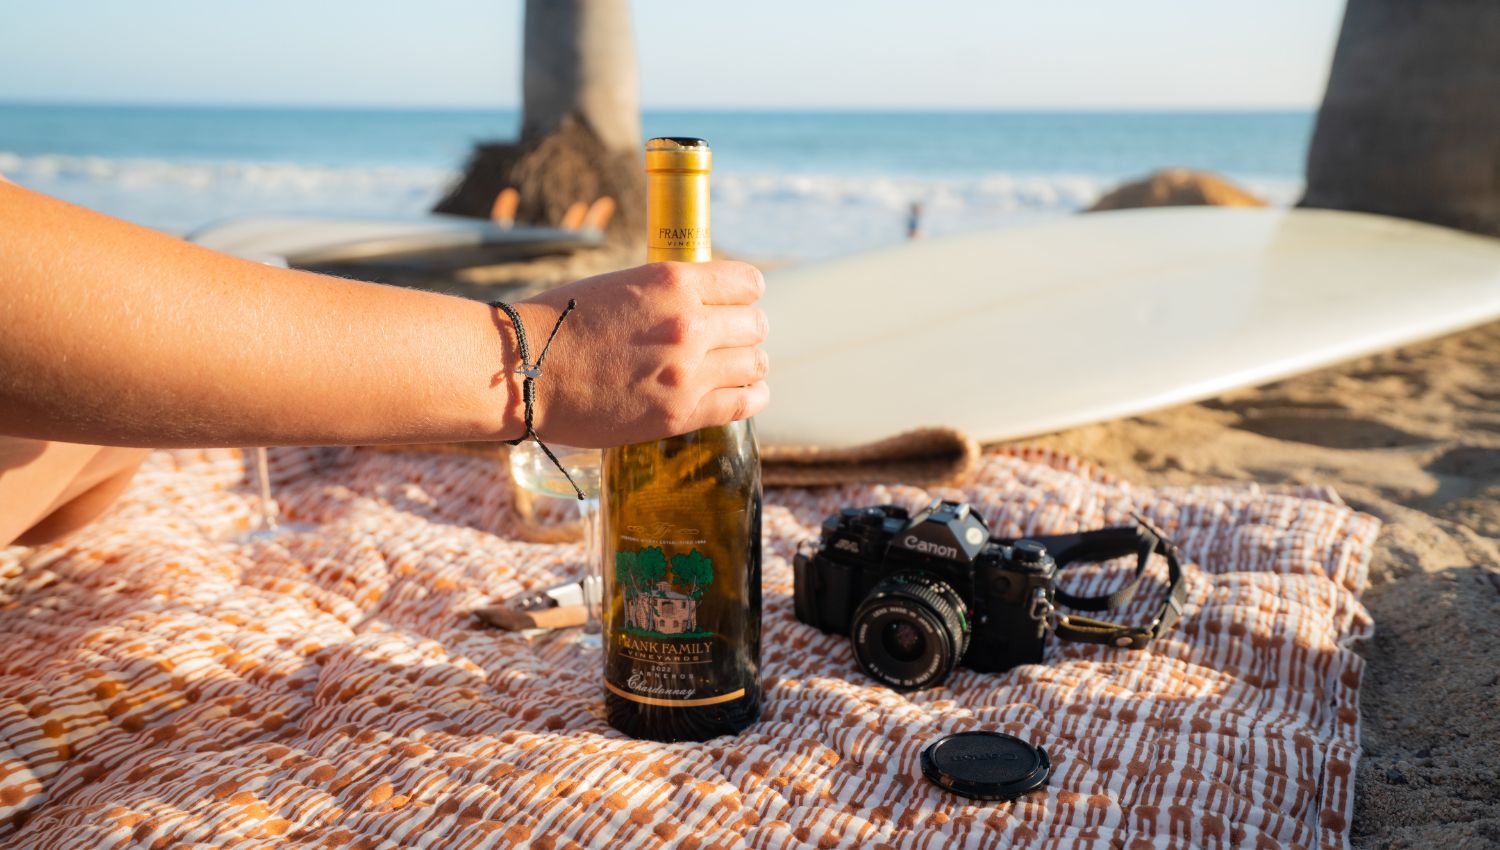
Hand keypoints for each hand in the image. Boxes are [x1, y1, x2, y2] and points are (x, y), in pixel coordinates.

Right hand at [511, 261, 769, 447]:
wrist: (525, 370)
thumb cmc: (562, 323)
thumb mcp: (622, 284)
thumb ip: (669, 293)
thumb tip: (704, 302)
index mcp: (673, 282)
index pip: (747, 283)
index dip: (742, 295)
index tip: (733, 305)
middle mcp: (688, 324)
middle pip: (755, 325)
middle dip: (744, 331)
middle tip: (729, 341)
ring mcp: (687, 372)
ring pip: (755, 364)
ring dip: (747, 365)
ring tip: (733, 370)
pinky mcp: (680, 414)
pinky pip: (743, 404)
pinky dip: (750, 397)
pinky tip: (743, 394)